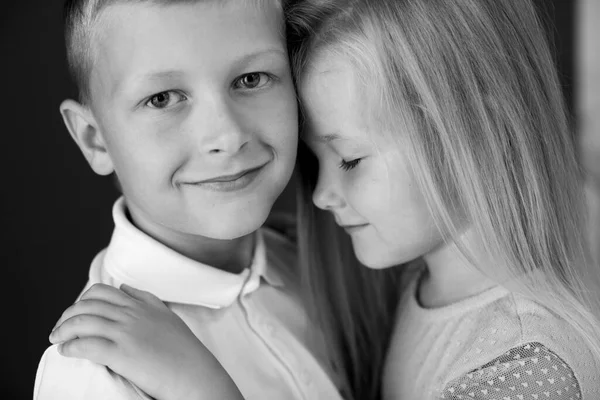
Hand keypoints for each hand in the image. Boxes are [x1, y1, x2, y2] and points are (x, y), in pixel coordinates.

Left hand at [49, 283, 242, 399]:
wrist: (195, 374)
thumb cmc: (184, 351)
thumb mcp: (166, 316)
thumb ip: (145, 299)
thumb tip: (124, 289)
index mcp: (142, 304)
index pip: (101, 292)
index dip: (82, 301)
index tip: (76, 314)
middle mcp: (132, 314)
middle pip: (87, 304)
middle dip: (67, 315)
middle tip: (59, 328)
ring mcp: (126, 332)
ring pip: (82, 321)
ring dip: (63, 330)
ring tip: (57, 339)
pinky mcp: (121, 353)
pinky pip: (86, 345)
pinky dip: (70, 346)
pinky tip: (66, 351)